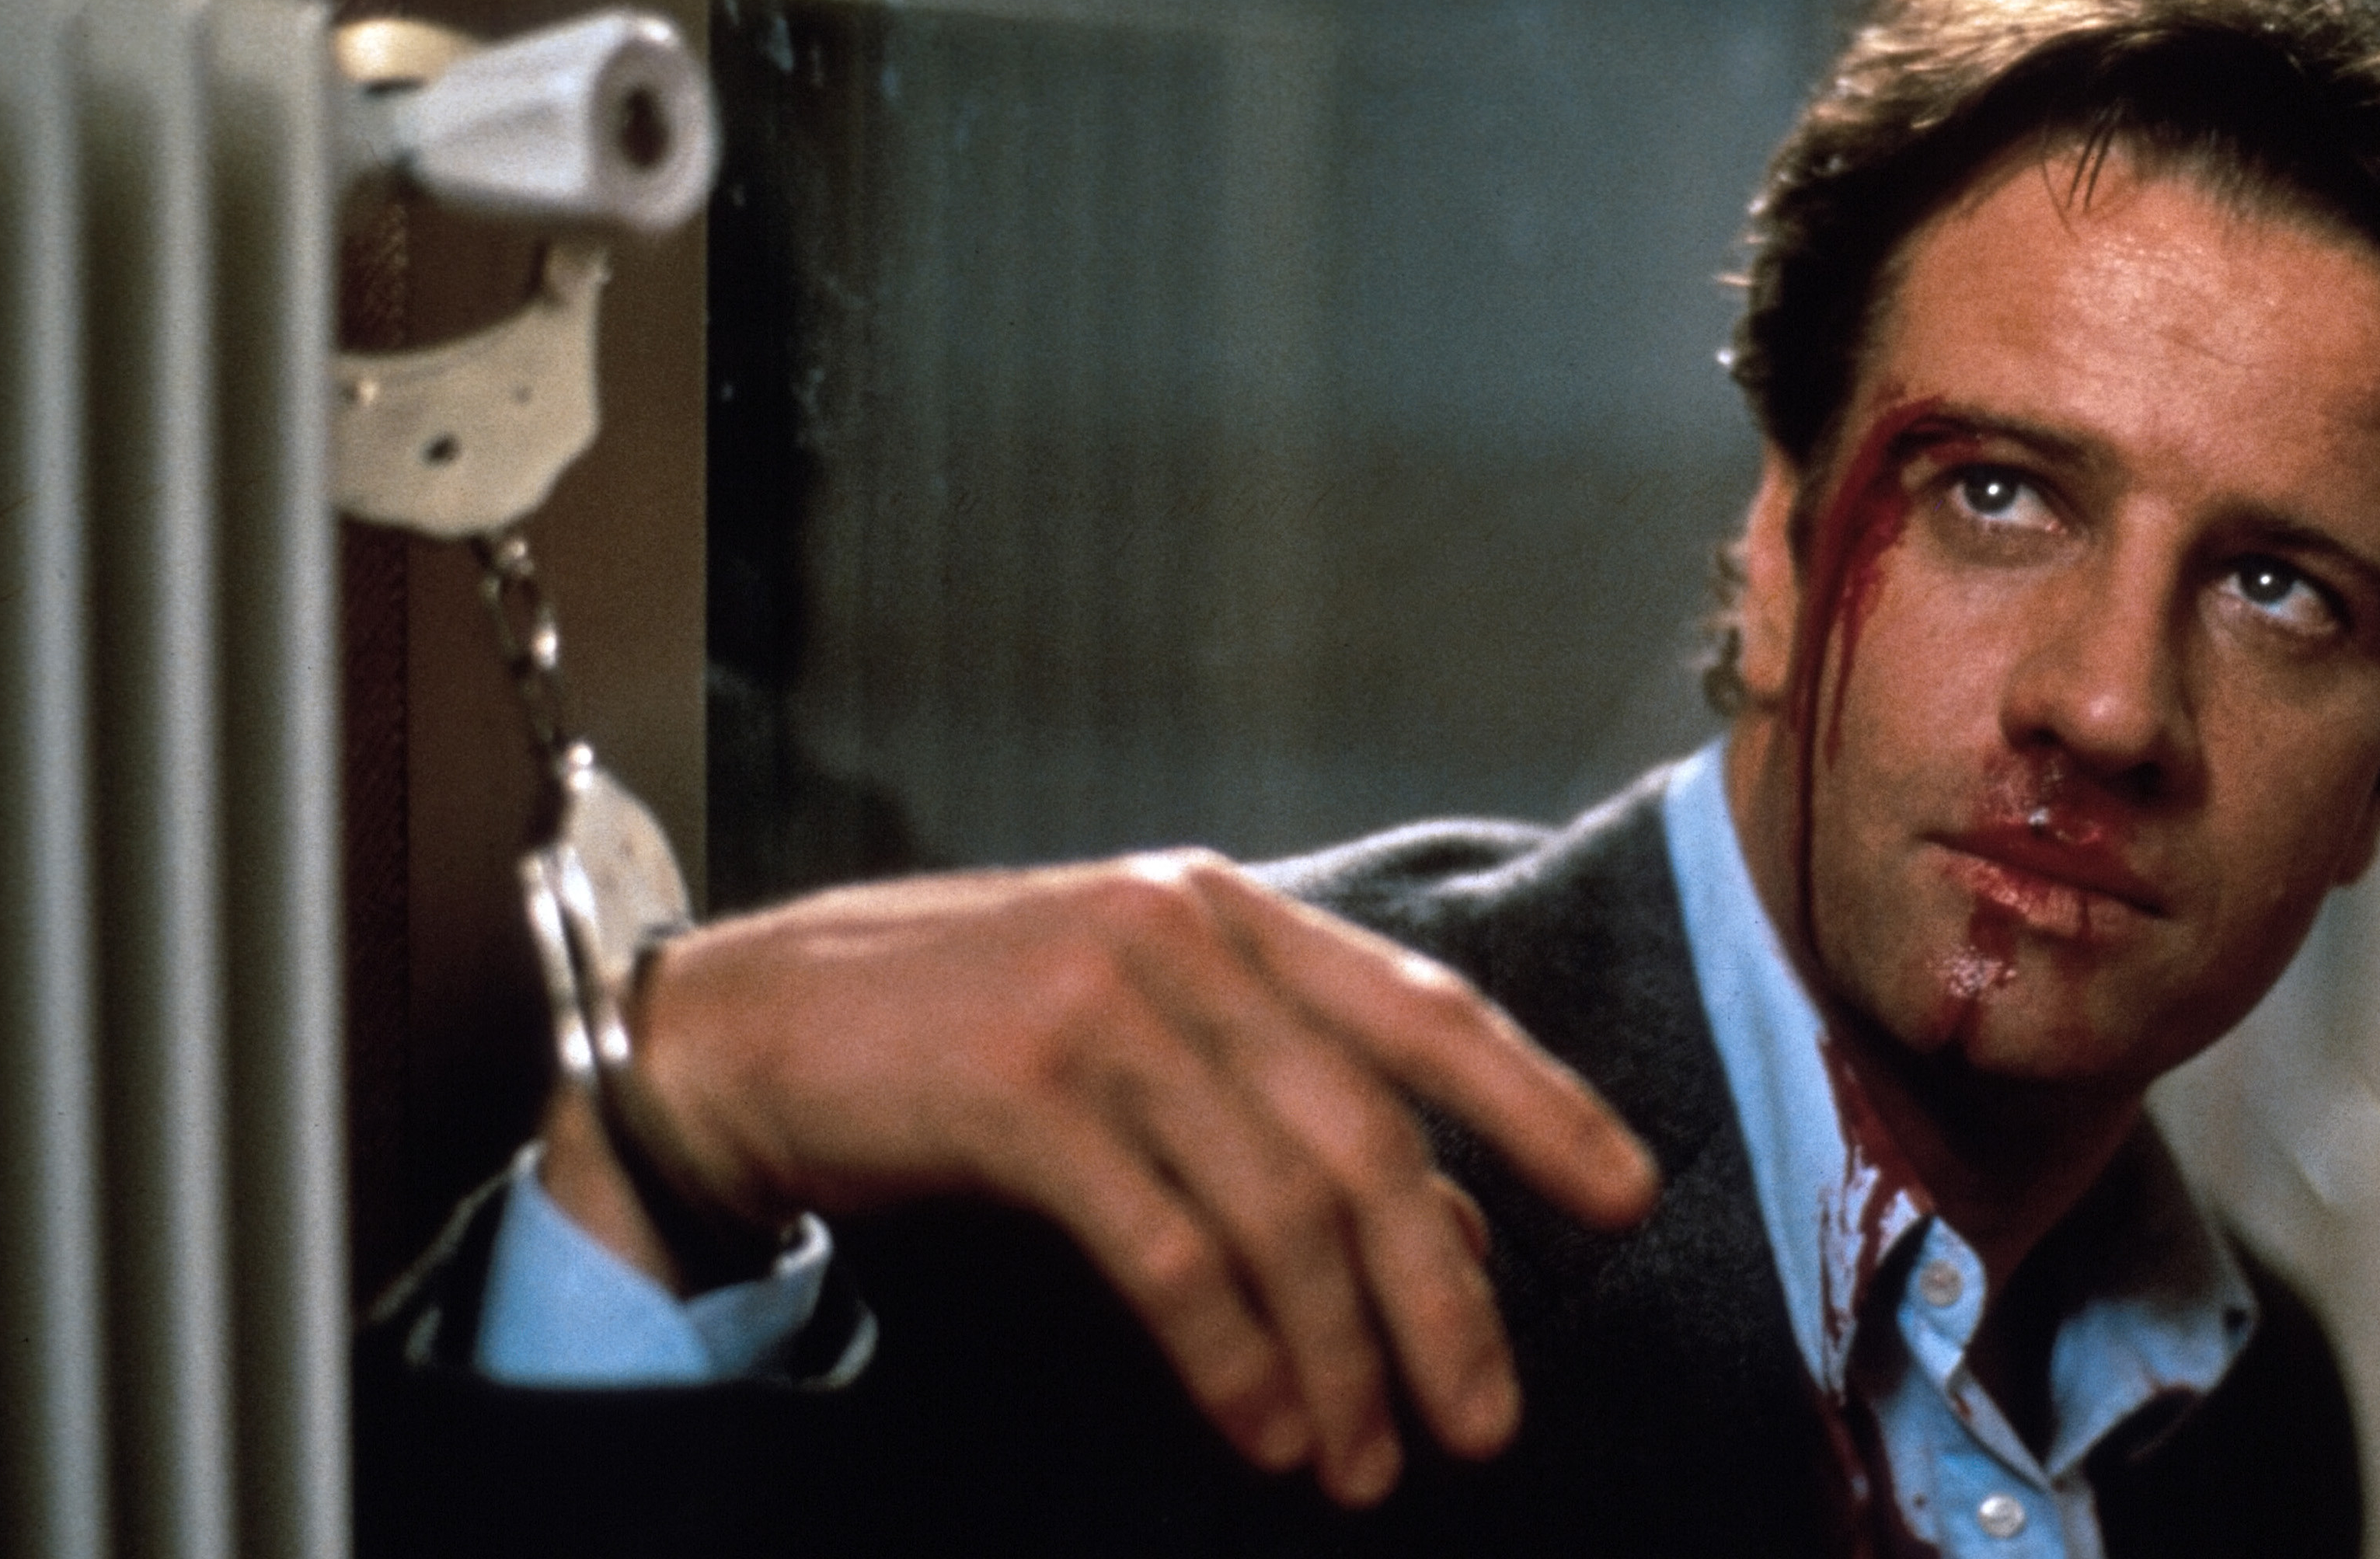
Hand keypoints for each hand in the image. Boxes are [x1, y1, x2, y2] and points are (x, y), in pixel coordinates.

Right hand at [535, 850, 1658, 1507]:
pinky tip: (1259, 1428)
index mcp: (1234, 916)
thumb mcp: (1151, 1052)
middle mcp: (1186, 941)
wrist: (752, 1030)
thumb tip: (1459, 1238)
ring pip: (1278, 1207)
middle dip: (1443, 1297)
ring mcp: (1102, 1006)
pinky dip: (1230, 1355)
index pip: (1428, 1008)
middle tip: (1484, 1422)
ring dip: (1337, 1358)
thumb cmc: (965, 1039)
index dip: (1540, 1103)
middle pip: (1368, 1135)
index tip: (1627, 1197)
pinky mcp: (1021, 1092)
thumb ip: (1297, 1121)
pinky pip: (1167, 1250)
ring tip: (1360, 1463)